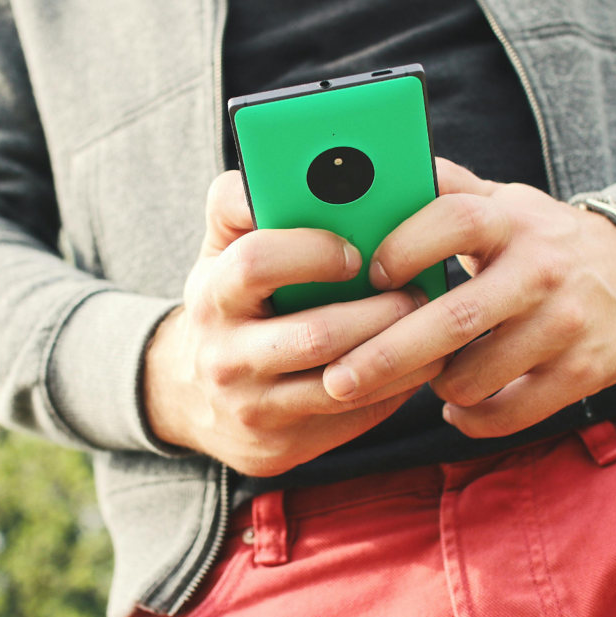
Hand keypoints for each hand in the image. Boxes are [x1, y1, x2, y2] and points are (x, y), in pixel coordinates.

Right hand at [144, 171, 440, 475]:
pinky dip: (392, 388)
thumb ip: (245, 202)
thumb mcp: (219, 249)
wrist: (185, 395)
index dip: (314, 252)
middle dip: (380, 312)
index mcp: (212, 295)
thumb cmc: (225, 301)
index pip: (257, 263)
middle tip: (418, 293)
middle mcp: (224, 357)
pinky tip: (412, 363)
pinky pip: (352, 418)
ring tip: (430, 325)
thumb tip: (308, 167)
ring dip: (400, 353)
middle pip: (316, 335)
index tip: (357, 250)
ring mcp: (251, 410)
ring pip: (345, 383)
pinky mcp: (278, 449)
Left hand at [321, 159, 615, 437]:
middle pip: (453, 319)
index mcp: (510, 220)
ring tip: (416, 379)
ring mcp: (564, 325)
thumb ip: (442, 188)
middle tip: (336, 380)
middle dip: (386, 355)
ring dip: (432, 387)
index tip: (370, 276)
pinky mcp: (582, 373)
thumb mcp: (500, 201)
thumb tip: (366, 169)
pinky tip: (456, 406)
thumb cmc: (538, 239)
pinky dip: (470, 417)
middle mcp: (539, 270)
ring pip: (473, 376)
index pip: (454, 222)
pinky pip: (508, 413)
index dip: (405, 248)